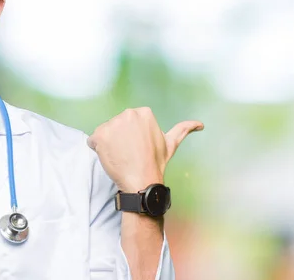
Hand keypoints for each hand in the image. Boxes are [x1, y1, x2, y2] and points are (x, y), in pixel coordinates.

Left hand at [87, 108, 202, 191]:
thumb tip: (200, 124)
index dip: (131, 136)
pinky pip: (92, 141)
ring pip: (104, 133)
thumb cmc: (155, 163)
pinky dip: (98, 150)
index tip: (138, 147)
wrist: (142, 181)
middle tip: (130, 153)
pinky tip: (111, 158)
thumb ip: (183, 130)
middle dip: (120, 139)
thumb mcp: (171, 143)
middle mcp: (127, 113)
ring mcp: (113, 124)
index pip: (128, 122)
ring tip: (122, 156)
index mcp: (143, 112)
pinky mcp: (99, 135)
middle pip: (116, 126)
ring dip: (109, 145)